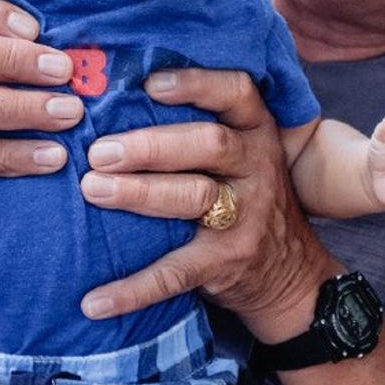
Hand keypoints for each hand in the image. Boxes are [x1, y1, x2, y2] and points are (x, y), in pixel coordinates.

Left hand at [76, 68, 340, 342]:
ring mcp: (246, 217)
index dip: (196, 84)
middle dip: (151, 145)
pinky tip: (93, 301)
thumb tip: (113, 96)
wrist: (292, 274)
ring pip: (193, 198)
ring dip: (139, 193)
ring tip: (92, 189)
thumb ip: (198, 125)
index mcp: (256, 132)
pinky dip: (132, 289)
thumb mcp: (242, 153)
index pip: (237, 92)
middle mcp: (257, 168)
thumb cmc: (244, 195)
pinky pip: (176, 274)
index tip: (148, 83)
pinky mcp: (228, 263)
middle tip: (99, 151)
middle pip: (209, 144)